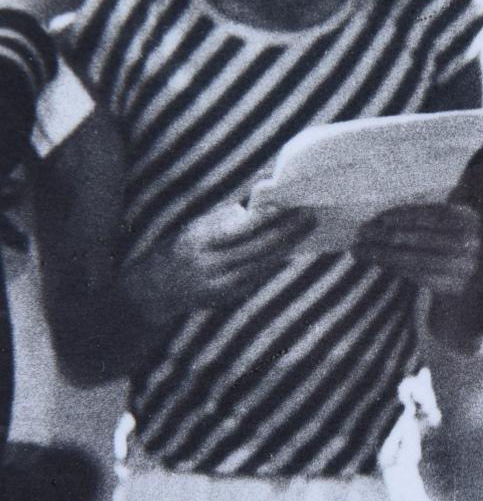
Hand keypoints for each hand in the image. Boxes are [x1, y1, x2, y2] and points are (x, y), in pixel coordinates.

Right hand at [123, 200, 316, 325]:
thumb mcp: (195, 227)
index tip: (291, 204)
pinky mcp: (227, 296)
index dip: (270, 217)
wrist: (154, 290)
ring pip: (263, 263)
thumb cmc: (179, 249)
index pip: (244, 227)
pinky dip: (275, 263)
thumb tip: (260, 204)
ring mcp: (220, 284)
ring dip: (287, 246)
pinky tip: (290, 250)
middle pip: (260, 247)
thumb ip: (226, 219)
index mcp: (202, 240)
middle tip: (310, 216)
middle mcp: (211, 264)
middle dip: (288, 231)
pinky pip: (258, 277)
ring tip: (306, 229)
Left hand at [352, 203, 480, 295]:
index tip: (378, 218)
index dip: (401, 215)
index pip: (429, 214)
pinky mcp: (454, 288)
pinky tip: (379, 262)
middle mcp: (469, 242)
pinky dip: (394, 267)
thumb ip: (433, 214)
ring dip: (382, 253)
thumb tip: (388, 215)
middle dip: (384, 234)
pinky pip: (417, 275)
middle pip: (417, 236)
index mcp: (469, 218)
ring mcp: (463, 267)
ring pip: (413, 258)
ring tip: (360, 249)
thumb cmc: (463, 247)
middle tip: (361, 232)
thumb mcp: (457, 224)